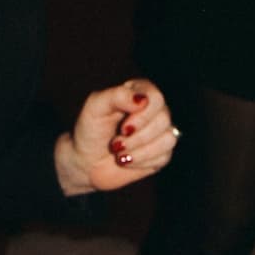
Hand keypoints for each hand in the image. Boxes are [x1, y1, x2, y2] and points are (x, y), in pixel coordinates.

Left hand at [55, 80, 177, 195]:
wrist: (85, 162)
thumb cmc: (90, 130)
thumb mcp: (96, 106)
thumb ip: (117, 96)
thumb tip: (142, 100)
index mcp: (140, 92)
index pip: (156, 98)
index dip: (142, 116)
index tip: (123, 128)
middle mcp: (154, 110)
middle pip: (163, 119)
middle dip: (137, 138)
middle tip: (116, 144)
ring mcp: (159, 132)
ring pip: (168, 139)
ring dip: (140, 151)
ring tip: (120, 154)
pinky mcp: (160, 154)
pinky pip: (164, 156)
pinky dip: (142, 162)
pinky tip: (128, 161)